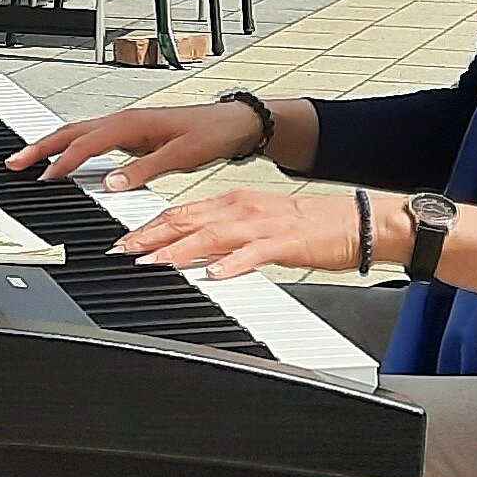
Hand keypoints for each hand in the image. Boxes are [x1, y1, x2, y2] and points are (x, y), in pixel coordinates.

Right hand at [7, 100, 265, 191]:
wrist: (234, 123)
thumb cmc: (211, 134)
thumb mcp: (181, 157)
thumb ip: (144, 170)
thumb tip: (111, 183)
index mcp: (132, 124)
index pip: (87, 143)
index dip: (63, 161)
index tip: (44, 178)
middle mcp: (124, 120)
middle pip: (71, 131)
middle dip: (40, 146)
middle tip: (14, 163)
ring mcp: (126, 124)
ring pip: (78, 131)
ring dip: (51, 144)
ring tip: (27, 160)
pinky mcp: (130, 131)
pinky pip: (91, 136)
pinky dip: (70, 145)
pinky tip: (64, 157)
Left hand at [114, 188, 390, 280]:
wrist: (354, 222)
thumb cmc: (306, 228)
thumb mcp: (256, 225)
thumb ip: (223, 235)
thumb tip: (191, 249)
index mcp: (234, 203)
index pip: (181, 212)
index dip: (149, 226)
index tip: (122, 240)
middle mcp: (242, 208)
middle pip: (187, 219)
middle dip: (150, 235)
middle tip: (121, 250)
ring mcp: (262, 225)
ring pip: (211, 235)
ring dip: (178, 249)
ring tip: (152, 261)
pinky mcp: (284, 243)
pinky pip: (253, 254)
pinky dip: (231, 264)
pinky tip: (212, 273)